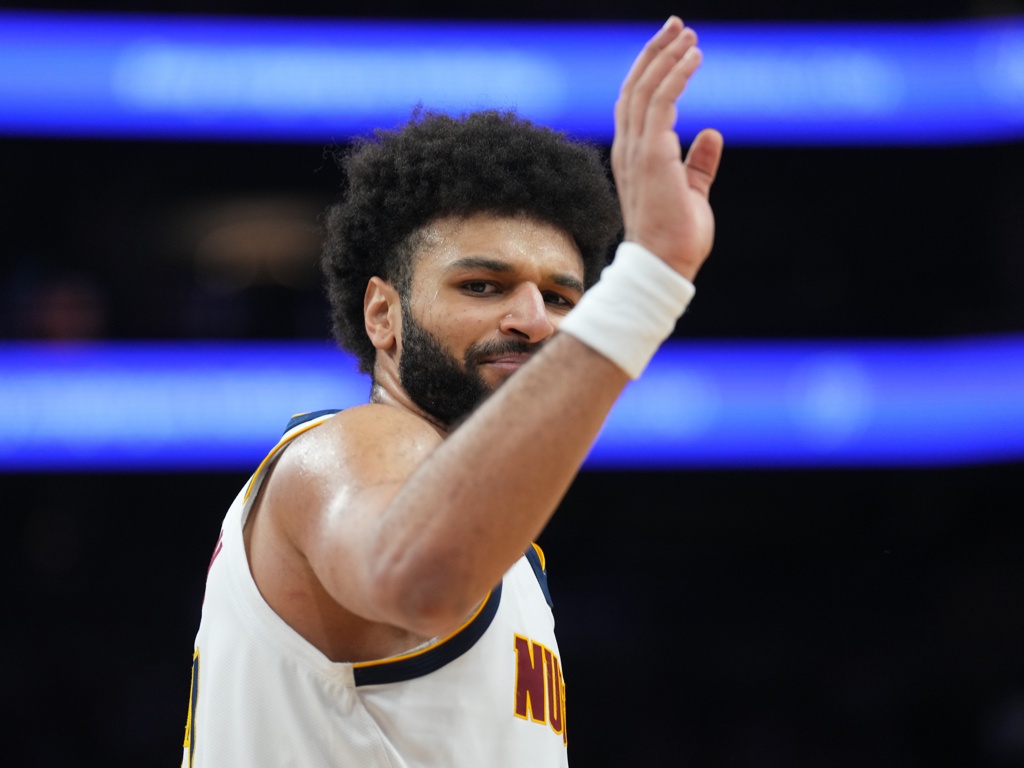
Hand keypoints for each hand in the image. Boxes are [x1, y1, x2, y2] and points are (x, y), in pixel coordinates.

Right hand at [611, 16, 722, 281]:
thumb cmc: (675, 237)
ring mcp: (637, 151)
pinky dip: (676, 75)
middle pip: (635, 87)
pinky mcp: (652, 154)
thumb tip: (711, 133)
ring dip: (667, 57)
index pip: (635, 104)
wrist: (664, 265)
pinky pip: (661, 102)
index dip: (651, 71)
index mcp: (633, 157)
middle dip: (656, 53)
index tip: (674, 47)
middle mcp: (628, 149)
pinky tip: (693, 58)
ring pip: (645, 89)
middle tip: (679, 26)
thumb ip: (698, 163)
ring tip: (689, 35)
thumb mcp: (691, 192)